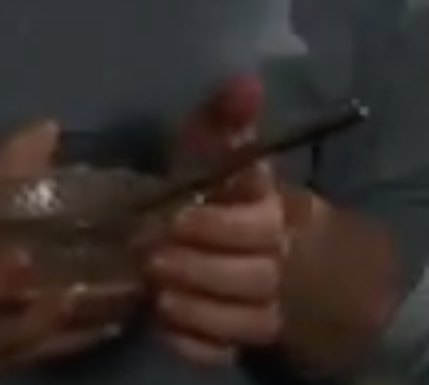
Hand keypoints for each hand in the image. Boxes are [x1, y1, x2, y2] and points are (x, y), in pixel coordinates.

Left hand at [145, 75, 289, 366]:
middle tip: (150, 252)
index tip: (175, 212)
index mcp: (270, 206)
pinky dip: (195, 342)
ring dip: (197, 303)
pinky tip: (165, 323)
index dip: (218, 219)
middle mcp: (276, 257)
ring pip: (241, 315)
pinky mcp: (245, 339)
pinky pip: (225, 350)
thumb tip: (244, 79)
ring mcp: (265, 304)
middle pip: (250, 270)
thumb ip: (225, 119)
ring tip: (155, 286)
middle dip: (198, 261)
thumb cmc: (226, 194)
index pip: (258, 215)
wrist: (278, 256)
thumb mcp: (220, 153)